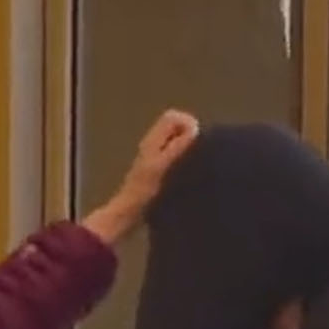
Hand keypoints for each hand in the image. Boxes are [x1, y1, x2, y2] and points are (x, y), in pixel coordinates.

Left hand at [81, 109, 200, 244]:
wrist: (130, 211)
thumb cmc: (145, 189)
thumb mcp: (162, 166)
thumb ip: (177, 146)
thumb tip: (194, 130)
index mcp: (153, 140)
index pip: (172, 117)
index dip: (187, 123)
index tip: (197, 140)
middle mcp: (153, 144)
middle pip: (175, 127)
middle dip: (189, 134)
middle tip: (198, 151)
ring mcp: (155, 156)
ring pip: (175, 141)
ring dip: (187, 147)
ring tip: (195, 161)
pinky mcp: (158, 169)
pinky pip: (174, 154)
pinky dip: (183, 157)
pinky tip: (188, 172)